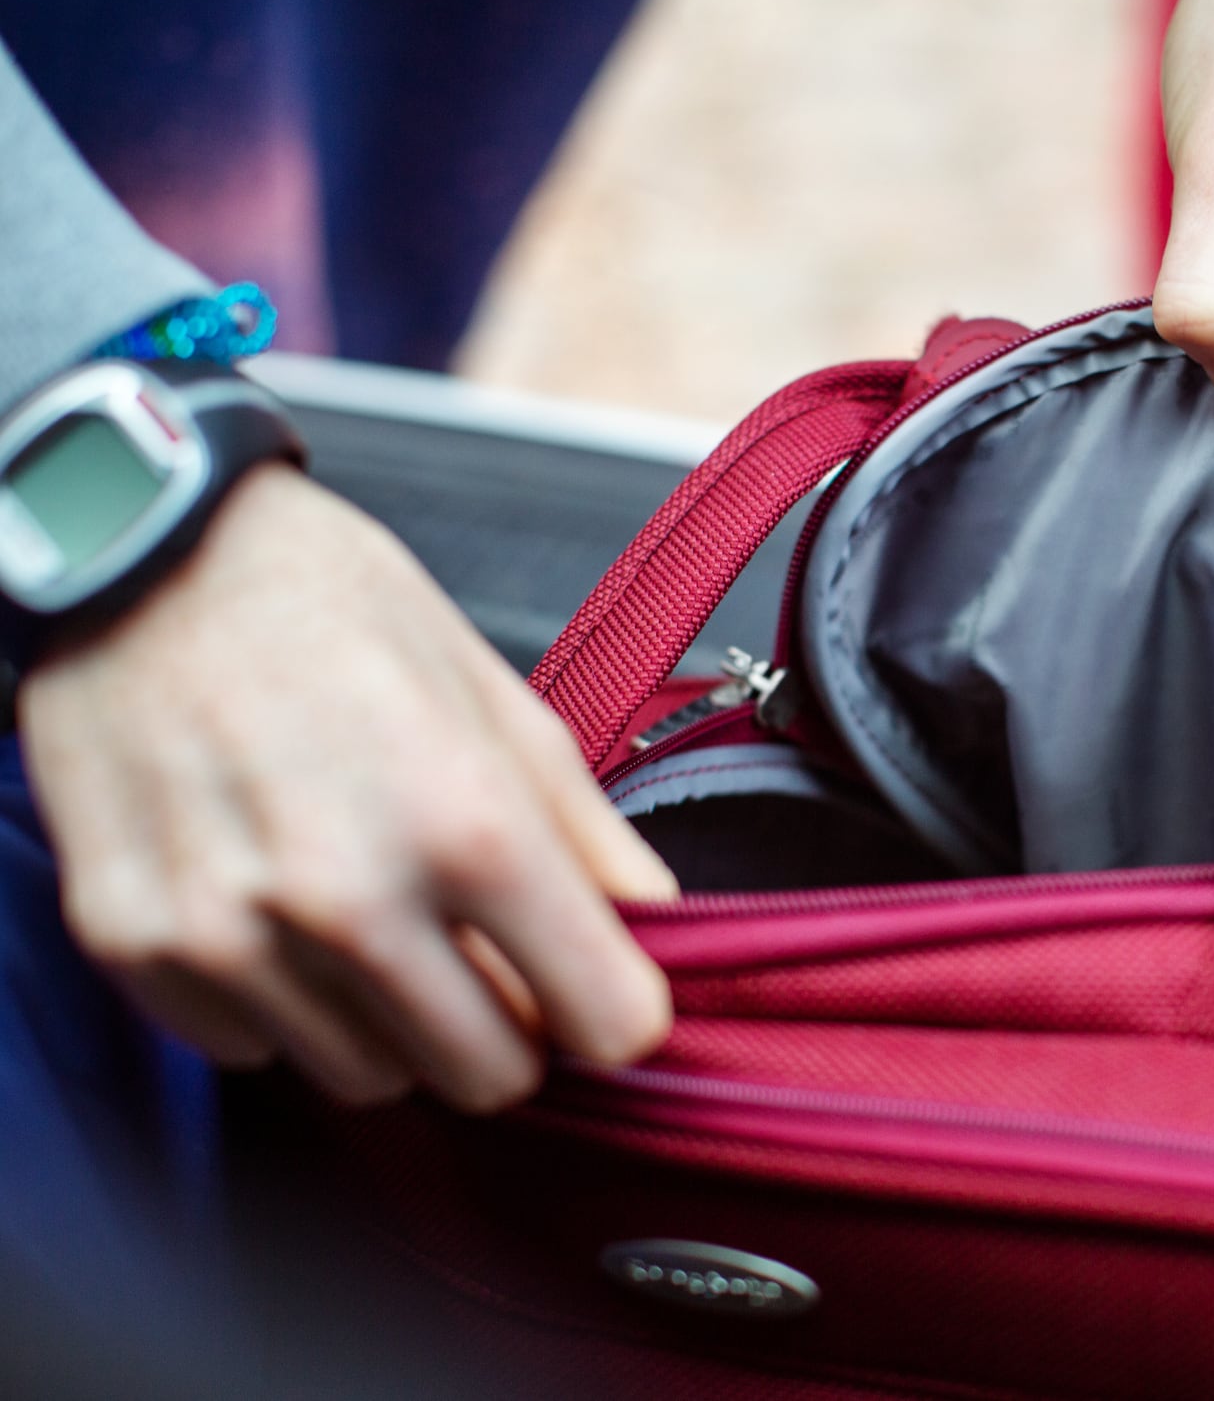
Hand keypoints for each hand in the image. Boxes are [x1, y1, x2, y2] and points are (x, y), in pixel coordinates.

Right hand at [19, 463, 677, 1112]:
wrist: (144, 552)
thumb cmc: (332, 607)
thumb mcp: (498, 700)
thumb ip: (589, 836)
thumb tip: (657, 926)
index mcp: (467, 823)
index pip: (605, 1022)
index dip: (616, 1009)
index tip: (599, 986)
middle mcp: (348, 896)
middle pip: (492, 1077)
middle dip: (509, 1028)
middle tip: (486, 954)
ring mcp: (231, 933)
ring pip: (372, 1080)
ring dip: (392, 1022)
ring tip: (369, 911)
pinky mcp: (137, 946)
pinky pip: (254, 1050)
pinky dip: (281, 1005)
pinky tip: (277, 909)